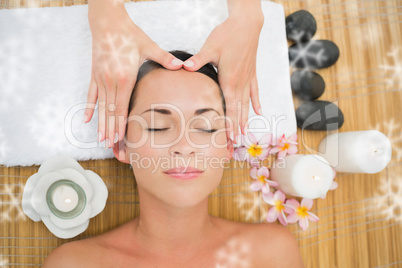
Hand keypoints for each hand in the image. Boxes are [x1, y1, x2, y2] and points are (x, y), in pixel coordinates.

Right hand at [84, 6, 182, 147]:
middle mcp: (111, 81)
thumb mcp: (149, 46)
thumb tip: (182, 65)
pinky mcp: (94, 75)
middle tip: (110, 146)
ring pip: (100, 106)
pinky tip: (86, 119)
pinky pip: (90, 95)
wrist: (107, 23)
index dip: (120, 124)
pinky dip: (89, 108)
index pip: (121, 107)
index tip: (119, 138)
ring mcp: (101, 79)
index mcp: (125, 78)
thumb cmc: (129, 35)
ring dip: (100, 124)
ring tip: (100, 139)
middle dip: (110, 130)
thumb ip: (165, 58)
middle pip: (110, 111)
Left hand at [182, 7, 263, 141]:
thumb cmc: (228, 35)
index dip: (228, 125)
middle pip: (238, 110)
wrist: (247, 24)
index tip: (228, 138)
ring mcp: (248, 79)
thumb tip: (184, 67)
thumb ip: (198, 60)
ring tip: (245, 134)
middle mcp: (240, 83)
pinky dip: (257, 103)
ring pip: (247, 104)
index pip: (228, 108)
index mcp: (229, 80)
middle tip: (235, 144)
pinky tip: (260, 113)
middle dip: (236, 128)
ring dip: (246, 120)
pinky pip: (255, 92)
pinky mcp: (252, 73)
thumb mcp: (210, 47)